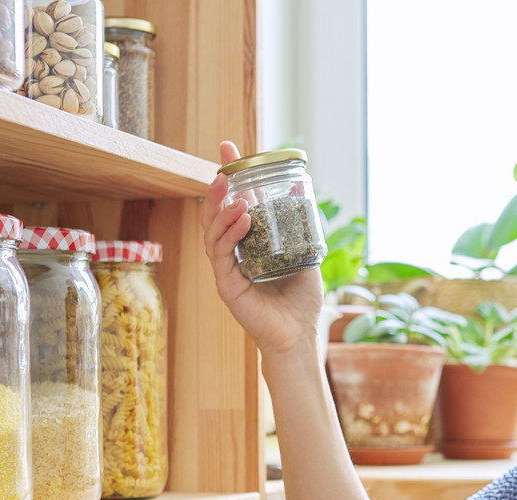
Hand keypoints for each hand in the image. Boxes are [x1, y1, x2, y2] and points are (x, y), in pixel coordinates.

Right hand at [201, 141, 326, 358]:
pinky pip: (221, 254)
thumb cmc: (300, 299)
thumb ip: (298, 227)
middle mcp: (232, 254)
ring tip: (235, 194)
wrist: (299, 334)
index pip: (232, 205)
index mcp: (246, 244)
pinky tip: (242, 219)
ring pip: (213, 232)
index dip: (228, 177)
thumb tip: (301, 191)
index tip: (227, 148)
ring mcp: (226, 270)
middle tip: (222, 165)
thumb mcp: (303, 252)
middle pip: (215, 214)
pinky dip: (229, 234)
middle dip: (217, 187)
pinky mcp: (226, 285)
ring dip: (222, 210)